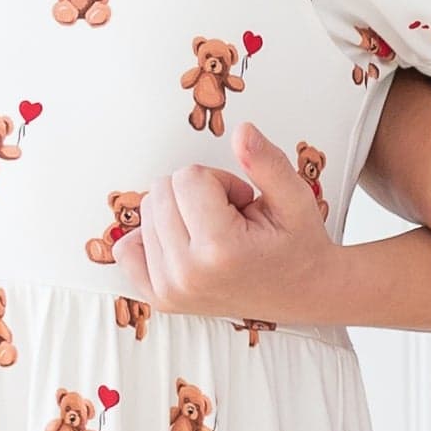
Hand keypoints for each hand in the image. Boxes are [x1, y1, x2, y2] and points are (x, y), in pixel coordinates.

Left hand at [113, 126, 339, 321]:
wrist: (302, 293)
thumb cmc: (298, 247)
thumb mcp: (295, 199)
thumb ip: (267, 163)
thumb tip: (242, 132)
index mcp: (219, 250)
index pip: (187, 178)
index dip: (219, 180)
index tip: (241, 202)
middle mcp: (186, 274)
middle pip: (161, 192)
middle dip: (197, 194)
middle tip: (230, 218)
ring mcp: (169, 290)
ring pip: (147, 214)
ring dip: (180, 214)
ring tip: (216, 234)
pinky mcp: (160, 298)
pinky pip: (127, 249)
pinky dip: (152, 237)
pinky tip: (185, 242)